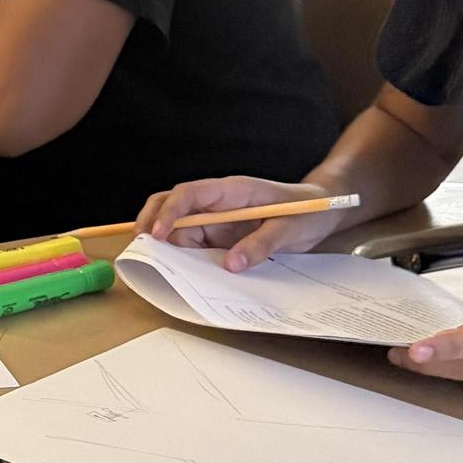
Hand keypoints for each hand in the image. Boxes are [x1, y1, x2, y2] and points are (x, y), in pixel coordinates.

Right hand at [138, 175, 349, 268]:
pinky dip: (181, 257)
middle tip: (142, 250)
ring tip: (160, 267)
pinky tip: (181, 272)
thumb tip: (231, 264)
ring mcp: (215, 220)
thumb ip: (261, 244)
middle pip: (170, 206)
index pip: (189, 194)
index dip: (169, 212)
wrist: (321, 211)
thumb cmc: (307, 212)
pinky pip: (192, 245)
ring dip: (165, 246)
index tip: (157, 233)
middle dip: (150, 223)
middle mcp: (217, 203)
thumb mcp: (290, 228)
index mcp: (232, 191)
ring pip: (176, 228)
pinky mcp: (218, 236)